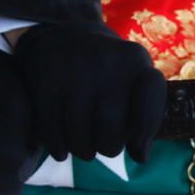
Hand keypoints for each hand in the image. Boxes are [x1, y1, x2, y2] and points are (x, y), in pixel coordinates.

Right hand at [13, 22, 165, 161]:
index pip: (149, 101)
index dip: (144, 131)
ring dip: (83, 150)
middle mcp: (107, 60)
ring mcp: (74, 68)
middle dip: (109, 147)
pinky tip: (62, 151)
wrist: (64, 37)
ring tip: (85, 150)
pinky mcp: (45, 77)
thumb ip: (144, 118)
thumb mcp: (133, 82)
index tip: (137, 145)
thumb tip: (142, 157)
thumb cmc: (110, 74)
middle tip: (105, 147)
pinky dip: (57, 146)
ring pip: (79, 132)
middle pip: (112, 127)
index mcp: (135, 60)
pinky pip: (51, 126)